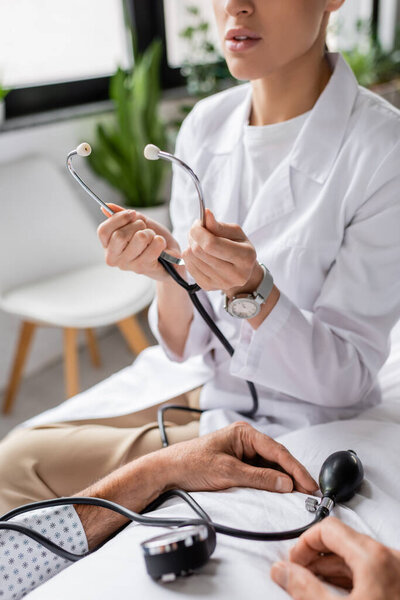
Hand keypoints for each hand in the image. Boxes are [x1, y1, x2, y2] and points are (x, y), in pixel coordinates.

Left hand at [75, 421, 316, 548]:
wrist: (168, 471)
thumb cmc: (191, 463)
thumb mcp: (228, 472)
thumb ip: (259, 478)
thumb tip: (286, 483)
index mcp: (244, 433)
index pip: (277, 450)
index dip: (296, 469)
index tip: (309, 484)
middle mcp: (245, 439)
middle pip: (277, 457)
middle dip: (293, 474)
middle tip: (310, 492)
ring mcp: (241, 452)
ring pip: (270, 466)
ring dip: (283, 479)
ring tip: (299, 494)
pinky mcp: (237, 464)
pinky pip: (260, 472)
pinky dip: (271, 482)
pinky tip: (280, 491)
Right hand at [97, 203, 181, 281]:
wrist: (169, 256)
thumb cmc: (150, 239)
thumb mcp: (135, 223)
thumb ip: (121, 215)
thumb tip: (106, 207)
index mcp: (108, 247)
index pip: (103, 231)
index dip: (118, 218)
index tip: (133, 213)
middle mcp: (115, 259)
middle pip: (119, 235)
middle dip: (137, 225)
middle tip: (145, 227)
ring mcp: (129, 265)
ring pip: (140, 238)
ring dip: (150, 232)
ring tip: (153, 237)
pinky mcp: (145, 268)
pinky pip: (154, 246)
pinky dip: (160, 241)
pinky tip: (160, 245)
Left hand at [183, 209, 262, 295]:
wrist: (242, 272)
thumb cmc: (239, 248)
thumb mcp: (235, 233)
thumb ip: (219, 225)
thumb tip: (206, 215)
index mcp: (245, 258)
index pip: (211, 244)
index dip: (199, 231)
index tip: (197, 223)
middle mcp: (234, 275)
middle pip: (199, 251)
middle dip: (193, 236)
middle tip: (197, 231)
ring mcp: (220, 283)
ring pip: (191, 258)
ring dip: (190, 245)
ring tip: (198, 241)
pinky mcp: (209, 287)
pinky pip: (189, 267)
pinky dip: (190, 257)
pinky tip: (198, 254)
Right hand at [271, 517, 399, 598]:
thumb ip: (304, 589)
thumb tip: (283, 571)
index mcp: (374, 558)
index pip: (328, 529)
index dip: (304, 545)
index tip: (293, 564)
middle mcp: (392, 559)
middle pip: (343, 542)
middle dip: (317, 560)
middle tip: (299, 579)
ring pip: (358, 559)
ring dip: (333, 572)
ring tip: (316, 593)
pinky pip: (373, 574)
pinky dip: (352, 581)